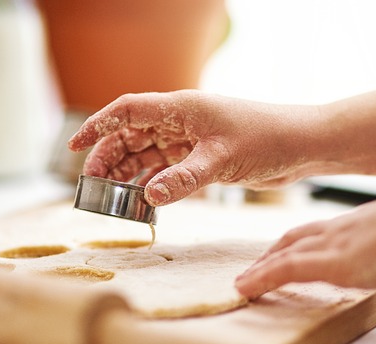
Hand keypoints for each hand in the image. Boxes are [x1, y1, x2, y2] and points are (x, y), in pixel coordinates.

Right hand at [67, 90, 317, 205]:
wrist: (302, 146)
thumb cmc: (267, 139)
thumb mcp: (222, 159)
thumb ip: (184, 179)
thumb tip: (148, 196)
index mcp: (181, 109)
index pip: (127, 110)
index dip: (98, 126)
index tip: (73, 145)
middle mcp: (181, 122)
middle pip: (131, 136)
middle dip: (109, 158)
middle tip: (93, 185)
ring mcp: (190, 141)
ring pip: (147, 155)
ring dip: (129, 174)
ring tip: (113, 197)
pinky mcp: (202, 159)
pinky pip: (166, 170)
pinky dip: (152, 185)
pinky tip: (143, 201)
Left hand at [234, 195, 375, 297]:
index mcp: (363, 221)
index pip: (322, 229)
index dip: (301, 240)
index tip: (289, 250)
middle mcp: (343, 228)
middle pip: (296, 238)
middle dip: (274, 252)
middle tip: (256, 267)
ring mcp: (335, 243)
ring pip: (285, 253)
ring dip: (262, 267)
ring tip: (244, 282)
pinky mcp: (331, 262)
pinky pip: (285, 270)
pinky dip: (262, 278)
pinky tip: (245, 288)